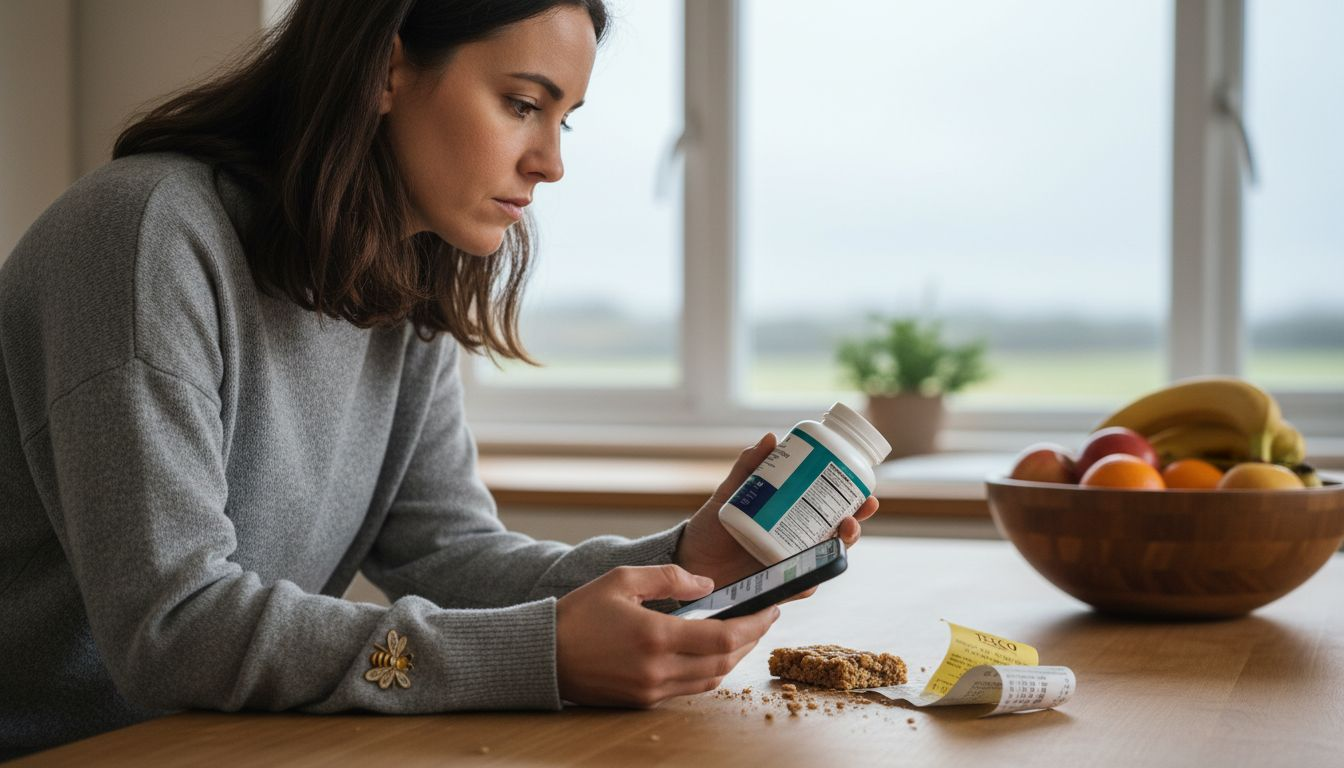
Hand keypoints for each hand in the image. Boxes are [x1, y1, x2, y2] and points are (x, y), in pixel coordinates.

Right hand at [555, 564, 778, 706]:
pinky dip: (708, 671)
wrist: (543, 655)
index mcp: (655, 637)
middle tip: (763, 619)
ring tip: (743, 633)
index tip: (770, 610)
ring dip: (732, 658)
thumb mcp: (622, 580)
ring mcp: (651, 690)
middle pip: (723, 662)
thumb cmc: (580, 614)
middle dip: (750, 640)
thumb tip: (708, 585)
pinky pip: (689, 689)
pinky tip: (711, 652)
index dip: (753, 625)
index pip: (722, 637)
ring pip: (710, 680)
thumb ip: (669, 578)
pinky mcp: (644, 701)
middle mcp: (658, 669)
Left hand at [674, 433, 879, 589]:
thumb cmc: (711, 527)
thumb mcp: (731, 493)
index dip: (854, 503)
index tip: (866, 492)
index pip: (831, 510)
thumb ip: (748, 467)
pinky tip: (814, 571)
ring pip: (825, 561)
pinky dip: (810, 579)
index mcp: (792, 519)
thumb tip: (770, 437)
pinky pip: (801, 586)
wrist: (688, 560)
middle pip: (837, 537)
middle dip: (854, 526)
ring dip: (840, 550)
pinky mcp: (777, 587)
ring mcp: (789, 567)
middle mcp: (796, 544)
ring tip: (842, 534)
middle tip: (854, 515)